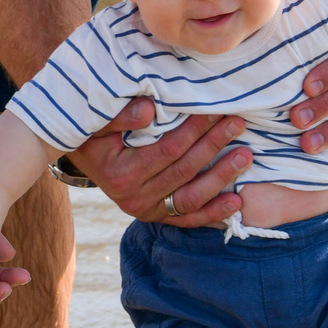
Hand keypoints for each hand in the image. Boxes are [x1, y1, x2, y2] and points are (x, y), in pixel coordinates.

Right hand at [70, 99, 251, 227]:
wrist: (81, 158)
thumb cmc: (91, 133)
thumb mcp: (96, 121)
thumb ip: (120, 115)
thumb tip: (149, 110)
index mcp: (121, 174)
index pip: (168, 150)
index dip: (194, 130)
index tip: (215, 109)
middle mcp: (134, 198)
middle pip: (185, 171)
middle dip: (214, 145)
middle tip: (238, 123)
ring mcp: (146, 210)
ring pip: (192, 197)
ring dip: (222, 177)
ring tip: (245, 155)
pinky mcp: (155, 216)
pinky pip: (188, 218)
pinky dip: (214, 212)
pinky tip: (237, 201)